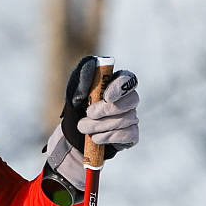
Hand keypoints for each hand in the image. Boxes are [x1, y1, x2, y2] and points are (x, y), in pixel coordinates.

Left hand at [41, 55, 140, 196]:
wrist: (74, 137)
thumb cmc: (76, 110)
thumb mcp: (74, 93)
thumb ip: (82, 78)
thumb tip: (90, 67)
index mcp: (116, 84)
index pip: (128, 80)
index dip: (121, 88)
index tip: (106, 97)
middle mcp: (128, 99)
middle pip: (132, 100)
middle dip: (108, 109)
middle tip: (88, 114)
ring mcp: (132, 117)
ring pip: (126, 119)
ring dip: (101, 125)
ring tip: (83, 128)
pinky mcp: (131, 135)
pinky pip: (129, 135)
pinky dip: (109, 137)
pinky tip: (96, 138)